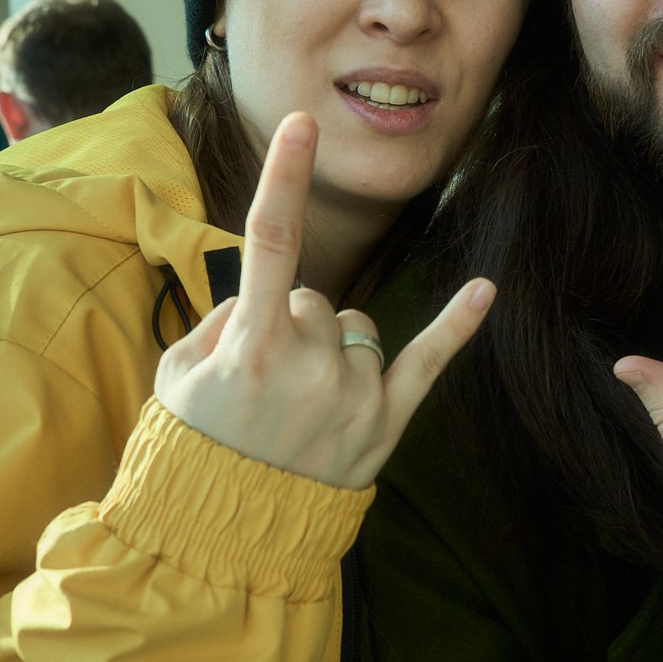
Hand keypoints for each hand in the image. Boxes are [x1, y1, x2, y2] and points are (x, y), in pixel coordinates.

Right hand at [155, 112, 492, 488]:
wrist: (225, 537)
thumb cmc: (194, 448)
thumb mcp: (177, 376)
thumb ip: (221, 321)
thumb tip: (260, 294)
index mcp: (250, 346)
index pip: (270, 242)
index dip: (285, 178)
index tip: (303, 123)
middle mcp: (309, 364)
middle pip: (315, 297)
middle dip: (290, 324)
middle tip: (261, 386)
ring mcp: (353, 394)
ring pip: (355, 327)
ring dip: (331, 349)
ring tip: (299, 406)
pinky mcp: (385, 423)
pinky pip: (427, 362)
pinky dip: (457, 327)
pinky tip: (485, 290)